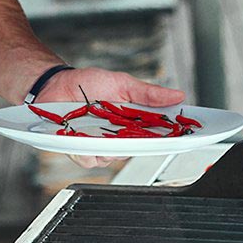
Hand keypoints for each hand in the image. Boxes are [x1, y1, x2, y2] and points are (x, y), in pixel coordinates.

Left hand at [37, 67, 185, 169]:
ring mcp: (100, 145)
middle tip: (132, 128)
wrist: (56, 85)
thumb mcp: (122, 83)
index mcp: (133, 122)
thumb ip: (148, 93)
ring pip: (113, 158)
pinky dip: (85, 148)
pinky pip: (89, 159)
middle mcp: (119, 137)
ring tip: (98, 125)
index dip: (172, 138)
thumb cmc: (88, 83)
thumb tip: (177, 95)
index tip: (186, 136)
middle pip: (137, 150)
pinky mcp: (80, 150)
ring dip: (108, 144)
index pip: (158, 135)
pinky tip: (80, 134)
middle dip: (138, 142)